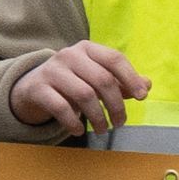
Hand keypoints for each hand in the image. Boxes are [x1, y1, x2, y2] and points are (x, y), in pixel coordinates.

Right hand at [5, 40, 149, 137]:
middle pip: (102, 80)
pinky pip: (60, 107)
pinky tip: (78, 131)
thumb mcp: (96, 77)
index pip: (114, 58)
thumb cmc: (72, 81)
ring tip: (102, 129)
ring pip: (84, 94)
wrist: (31, 85)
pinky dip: (73, 122)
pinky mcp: (37, 88)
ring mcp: (51, 70)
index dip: (131, 78)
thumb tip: (147, 85)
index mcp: (87, 49)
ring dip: (98, 117)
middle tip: (119, 123)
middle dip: (116, 106)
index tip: (142, 98)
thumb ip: (121, 81)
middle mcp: (68, 55)